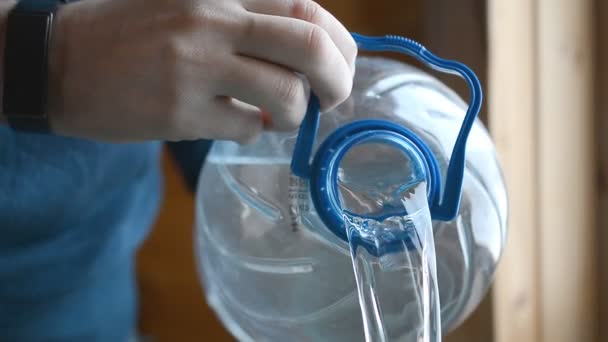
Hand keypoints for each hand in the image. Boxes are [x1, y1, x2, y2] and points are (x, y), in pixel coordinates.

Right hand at [49, 0, 356, 142]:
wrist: (59, 59)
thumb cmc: (133, 33)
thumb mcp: (193, 6)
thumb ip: (251, 22)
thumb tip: (312, 54)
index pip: (307, 6)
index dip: (340, 42)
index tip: (341, 66)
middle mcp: (214, 20)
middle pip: (310, 47)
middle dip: (338, 80)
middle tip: (334, 99)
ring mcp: (196, 66)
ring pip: (286, 97)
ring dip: (293, 115)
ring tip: (274, 115)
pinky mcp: (179, 111)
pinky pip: (246, 128)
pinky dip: (253, 131)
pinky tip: (231, 121)